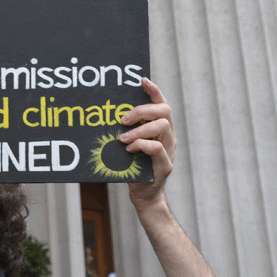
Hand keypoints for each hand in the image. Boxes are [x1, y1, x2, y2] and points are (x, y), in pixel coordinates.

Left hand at [118, 78, 175, 210]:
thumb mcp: (129, 144)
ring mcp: (169, 151)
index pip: (162, 104)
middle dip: (142, 110)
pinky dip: (142, 146)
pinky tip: (129, 150)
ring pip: (163, 127)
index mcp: (160, 130)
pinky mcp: (164, 166)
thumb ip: (126, 130)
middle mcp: (168, 138)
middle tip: (123, 119)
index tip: (142, 80)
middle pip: (164, 111)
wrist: (144, 196)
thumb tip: (107, 114)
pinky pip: (157, 149)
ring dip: (140, 130)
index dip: (154, 90)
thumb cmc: (133, 167)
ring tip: (123, 138)